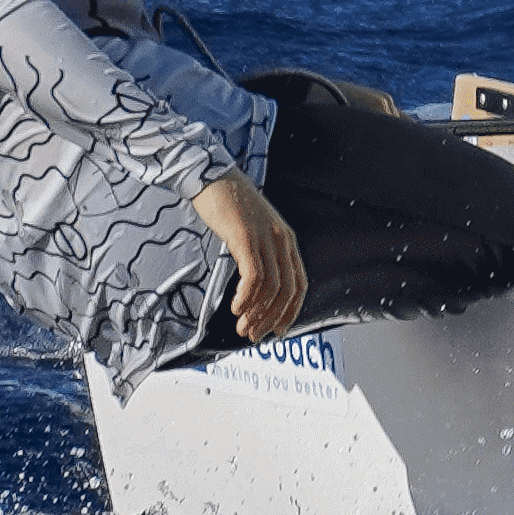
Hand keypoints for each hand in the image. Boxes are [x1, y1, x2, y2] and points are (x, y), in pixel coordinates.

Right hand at [196, 172, 307, 343]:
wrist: (214, 178)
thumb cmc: (231, 208)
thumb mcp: (254, 233)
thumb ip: (260, 256)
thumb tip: (256, 291)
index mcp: (287, 240)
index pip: (299, 284)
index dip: (291, 312)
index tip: (278, 332)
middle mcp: (281, 239)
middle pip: (286, 290)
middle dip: (270, 319)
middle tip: (253, 336)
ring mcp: (264, 237)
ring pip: (270, 288)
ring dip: (255, 314)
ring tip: (241, 327)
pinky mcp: (245, 236)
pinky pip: (253, 276)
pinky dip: (245, 297)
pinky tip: (234, 307)